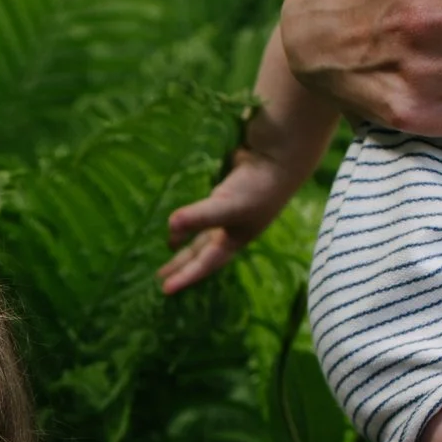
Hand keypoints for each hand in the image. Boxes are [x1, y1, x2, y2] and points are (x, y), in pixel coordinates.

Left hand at [161, 141, 305, 293]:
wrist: (281, 152)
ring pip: (201, 229)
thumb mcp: (228, 207)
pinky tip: (180, 212)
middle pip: (202, 249)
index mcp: (235, 237)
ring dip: (185, 238)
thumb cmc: (259, 186)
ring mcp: (228, 206)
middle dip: (183, 262)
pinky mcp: (225, 187)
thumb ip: (199, 216)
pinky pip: (202, 207)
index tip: (164, 288)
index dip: (186, 275)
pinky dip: (189, 214)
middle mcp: (231, 225)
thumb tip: (171, 226)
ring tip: (168, 244)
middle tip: (160, 274)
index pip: (206, 262)